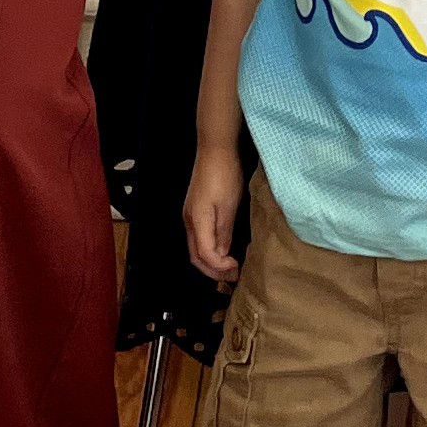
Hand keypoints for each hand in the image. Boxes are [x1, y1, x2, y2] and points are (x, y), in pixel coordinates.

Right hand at [185, 142, 246, 286]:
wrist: (215, 149)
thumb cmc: (224, 175)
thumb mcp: (229, 205)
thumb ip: (224, 232)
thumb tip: (221, 254)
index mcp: (197, 222)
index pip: (204, 256)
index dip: (220, 268)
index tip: (237, 269)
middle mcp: (189, 221)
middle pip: (195, 257)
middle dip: (213, 271)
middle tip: (233, 277)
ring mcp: (190, 215)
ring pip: (195, 248)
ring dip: (210, 263)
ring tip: (229, 268)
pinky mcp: (194, 210)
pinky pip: (199, 238)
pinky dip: (209, 251)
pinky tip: (222, 250)